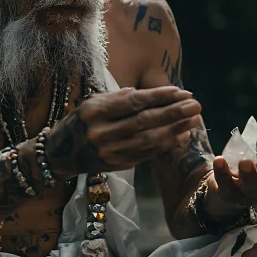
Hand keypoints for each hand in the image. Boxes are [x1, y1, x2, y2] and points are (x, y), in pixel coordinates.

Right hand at [43, 86, 201, 177]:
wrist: (61, 153)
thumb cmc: (82, 121)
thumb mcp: (95, 102)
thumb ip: (122, 98)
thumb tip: (158, 96)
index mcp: (95, 111)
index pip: (134, 102)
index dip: (160, 97)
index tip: (181, 92)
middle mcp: (102, 132)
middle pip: (145, 121)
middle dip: (174, 113)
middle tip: (196, 105)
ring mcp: (110, 151)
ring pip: (149, 140)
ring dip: (175, 130)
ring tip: (194, 120)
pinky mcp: (118, 165)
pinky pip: (147, 154)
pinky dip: (166, 144)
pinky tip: (181, 136)